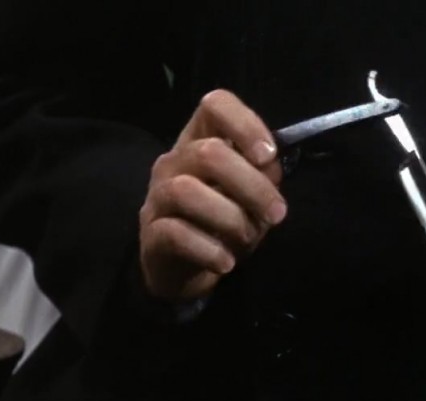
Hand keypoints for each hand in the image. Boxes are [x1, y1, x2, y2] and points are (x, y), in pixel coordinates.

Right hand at [140, 90, 284, 301]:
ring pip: (186, 191)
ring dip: (230, 218)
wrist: (188, 269)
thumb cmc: (224, 222)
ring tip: (247, 239)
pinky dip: (209, 249)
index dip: (245, 124)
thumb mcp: (251, 196)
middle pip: (208, 153)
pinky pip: (175, 233)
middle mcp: (173, 162)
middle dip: (252, 186)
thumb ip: (262, 174)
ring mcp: (157, 197)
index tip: (268, 156)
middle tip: (275, 214)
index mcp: (200, 141)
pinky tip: (226, 262)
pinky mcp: (150, 235)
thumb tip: (269, 165)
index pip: (215, 105)